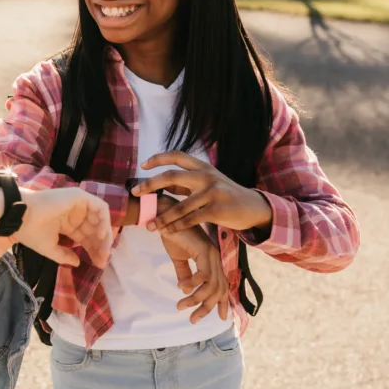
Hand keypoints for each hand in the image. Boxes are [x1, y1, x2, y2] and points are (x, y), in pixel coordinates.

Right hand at [15, 187, 112, 268]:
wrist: (21, 217)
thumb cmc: (31, 231)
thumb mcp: (50, 248)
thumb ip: (65, 255)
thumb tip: (78, 263)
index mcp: (67, 225)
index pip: (86, 238)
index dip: (94, 251)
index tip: (98, 265)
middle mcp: (74, 214)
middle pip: (95, 230)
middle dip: (101, 246)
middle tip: (103, 260)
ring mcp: (78, 204)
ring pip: (100, 219)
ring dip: (105, 235)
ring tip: (104, 250)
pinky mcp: (79, 196)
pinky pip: (100, 207)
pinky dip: (104, 220)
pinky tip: (101, 235)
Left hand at [130, 152, 272, 234]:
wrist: (253, 207)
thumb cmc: (225, 195)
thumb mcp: (209, 182)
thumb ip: (187, 182)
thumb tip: (160, 184)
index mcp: (202, 167)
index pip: (177, 155)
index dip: (158, 158)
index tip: (142, 165)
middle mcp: (206, 176)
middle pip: (171, 176)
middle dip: (150, 185)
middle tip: (135, 193)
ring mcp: (212, 192)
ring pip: (179, 205)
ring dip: (162, 217)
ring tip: (149, 225)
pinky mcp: (216, 210)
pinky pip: (190, 219)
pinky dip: (176, 227)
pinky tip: (167, 232)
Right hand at [160, 228, 229, 322]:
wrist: (164, 217)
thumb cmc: (172, 235)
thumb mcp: (178, 259)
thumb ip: (184, 273)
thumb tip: (185, 289)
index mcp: (212, 260)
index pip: (222, 286)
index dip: (223, 303)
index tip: (222, 318)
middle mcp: (215, 258)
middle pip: (218, 290)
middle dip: (206, 308)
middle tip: (193, 319)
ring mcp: (211, 254)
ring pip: (211, 285)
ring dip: (195, 299)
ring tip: (181, 305)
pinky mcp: (204, 250)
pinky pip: (202, 274)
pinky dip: (192, 284)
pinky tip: (180, 287)